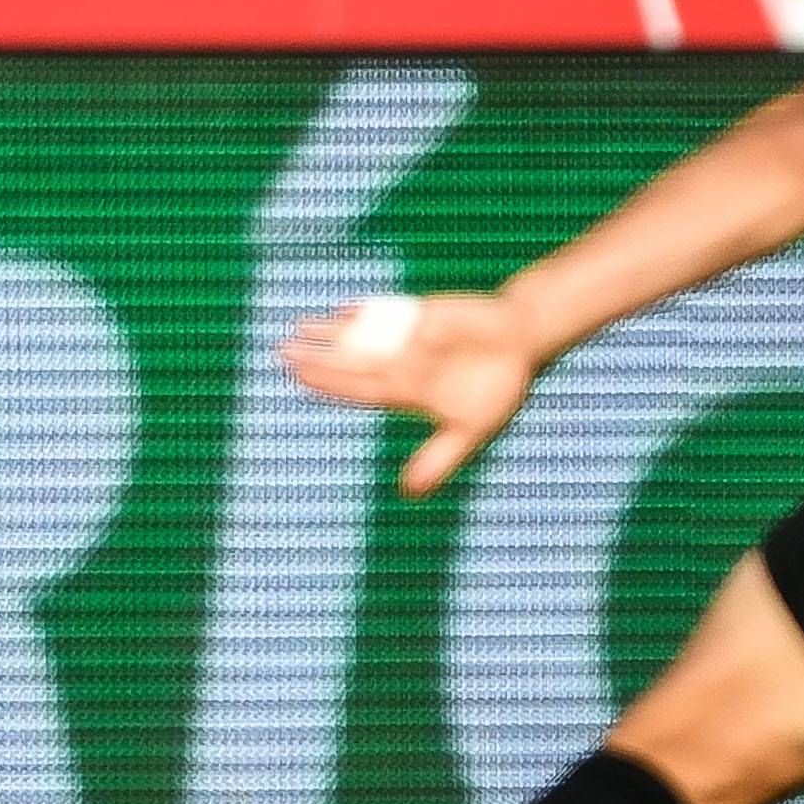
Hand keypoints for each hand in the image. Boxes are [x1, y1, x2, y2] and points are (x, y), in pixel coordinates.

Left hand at [280, 293, 541, 496]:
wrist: (522, 344)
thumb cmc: (494, 387)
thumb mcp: (469, 429)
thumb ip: (438, 459)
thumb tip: (408, 493)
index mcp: (404, 391)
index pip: (358, 389)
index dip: (330, 384)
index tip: (299, 379)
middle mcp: (400, 362)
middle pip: (351, 361)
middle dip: (317, 357)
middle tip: (281, 353)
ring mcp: (409, 336)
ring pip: (362, 335)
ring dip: (331, 330)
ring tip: (300, 327)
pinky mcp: (423, 312)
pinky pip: (390, 311)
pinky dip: (369, 311)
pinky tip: (344, 310)